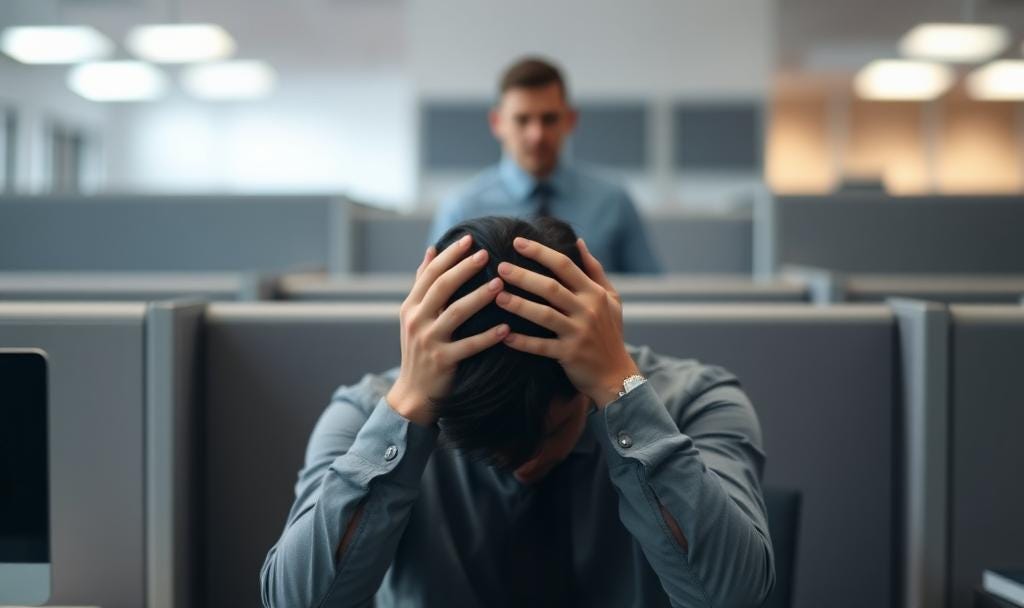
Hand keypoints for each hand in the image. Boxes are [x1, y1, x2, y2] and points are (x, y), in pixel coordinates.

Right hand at [387, 235, 508, 425]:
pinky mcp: (443, 362)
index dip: (449, 255)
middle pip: (442, 288)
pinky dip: (488, 337)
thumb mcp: (413, 315)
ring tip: (500, 284)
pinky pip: (468, 346)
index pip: (430, 274)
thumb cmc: (419, 349)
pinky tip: (506, 328)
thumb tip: (431, 250)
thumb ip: (422, 283)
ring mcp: (429, 342)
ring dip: (479, 297)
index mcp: (411, 306)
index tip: (469, 239)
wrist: (413, 393)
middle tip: (486, 253)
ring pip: (455, 314)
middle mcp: (416, 321)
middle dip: (464, 268)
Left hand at [495, 237, 638, 407]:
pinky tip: (504, 334)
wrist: (616, 374)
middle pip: (551, 287)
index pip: (565, 265)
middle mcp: (587, 310)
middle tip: (500, 267)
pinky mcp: (569, 355)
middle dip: (523, 276)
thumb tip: (578, 241)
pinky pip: (541, 347)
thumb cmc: (610, 332)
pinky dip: (522, 341)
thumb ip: (594, 269)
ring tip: (497, 296)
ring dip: (519, 305)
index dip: (540, 252)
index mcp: (594, 293)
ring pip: (544, 315)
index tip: (517, 242)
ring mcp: (578, 333)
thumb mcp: (611, 298)